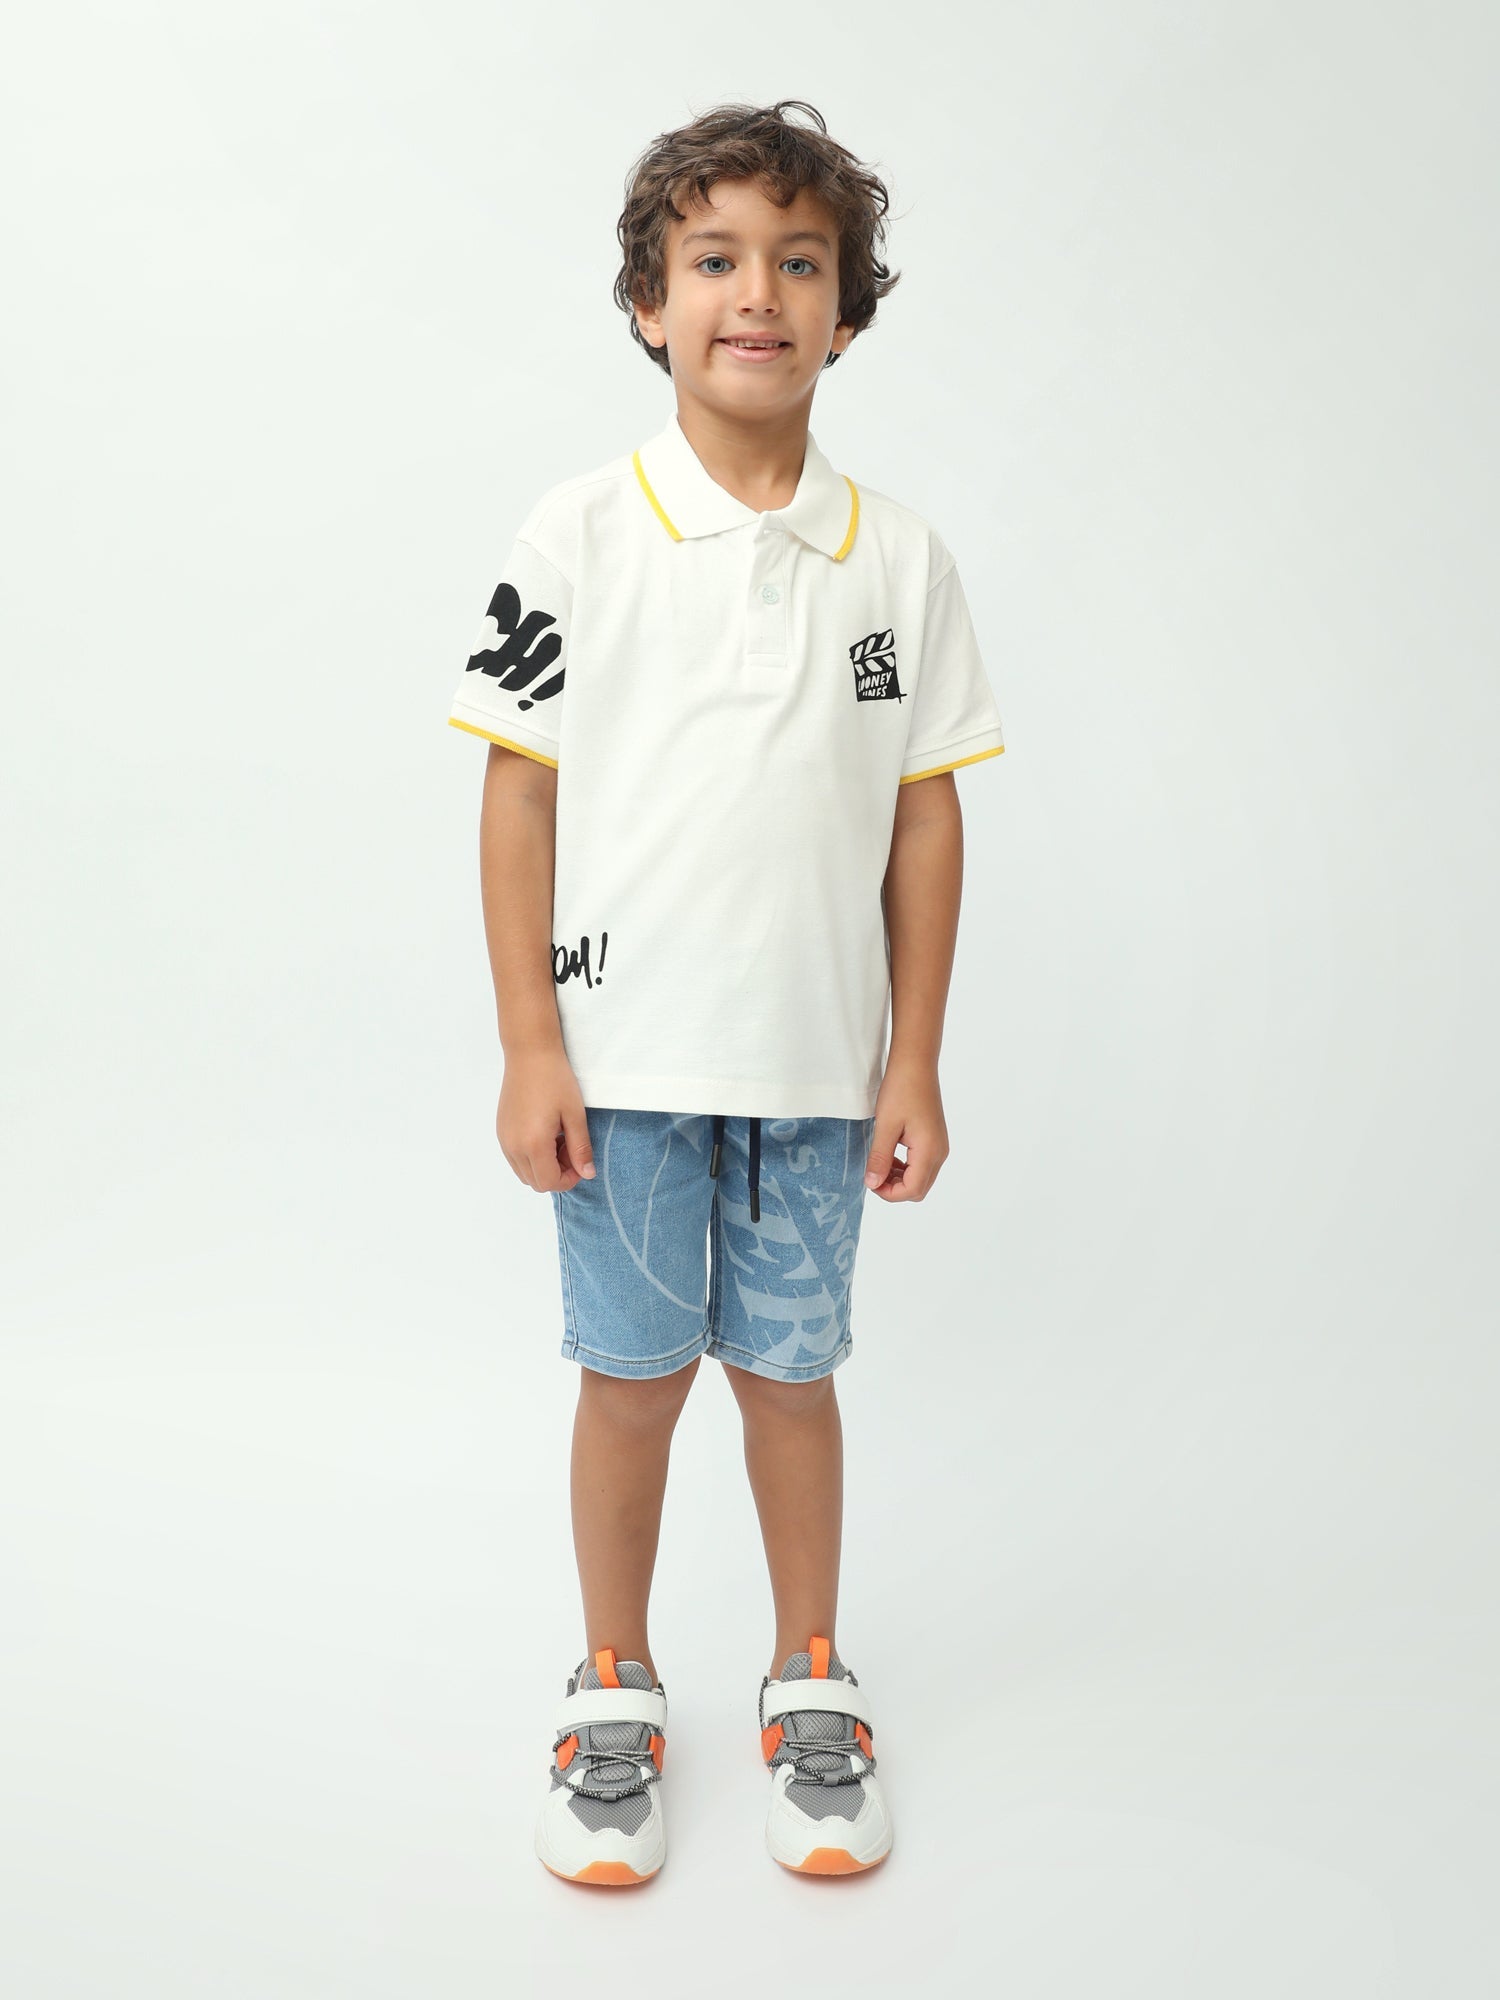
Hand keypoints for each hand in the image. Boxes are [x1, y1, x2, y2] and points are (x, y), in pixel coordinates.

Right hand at [496, 1048, 596, 1192]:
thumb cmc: (555, 1080)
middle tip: (571, 1148)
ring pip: (524, 1173)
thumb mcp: (575, 1115)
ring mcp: (504, 1139)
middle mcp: (513, 1146)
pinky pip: (515, 1158)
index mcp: (533, 1144)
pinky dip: (531, 1156)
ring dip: (544, 1166)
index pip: (549, 1182)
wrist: (530, 1054)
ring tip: (558, 1140)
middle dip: (557, 1173)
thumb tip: (588, 1174)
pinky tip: (545, 1134)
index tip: (580, 1161)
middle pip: (535, 1182)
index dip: (569, 1179)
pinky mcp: (501, 1131)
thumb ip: (581, 1148)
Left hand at [863, 1059, 948, 1200]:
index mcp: (929, 1151)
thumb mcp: (885, 1126)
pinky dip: (905, 1167)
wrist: (916, 1064)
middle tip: (873, 1174)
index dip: (889, 1194)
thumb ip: (880, 1158)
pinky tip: (889, 1155)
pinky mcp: (934, 1139)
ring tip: (879, 1163)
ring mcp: (939, 1146)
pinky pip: (922, 1164)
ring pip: (921, 1178)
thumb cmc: (901, 1090)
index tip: (869, 1181)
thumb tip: (872, 1184)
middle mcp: (939, 1153)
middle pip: (919, 1189)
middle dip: (894, 1188)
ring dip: (899, 1178)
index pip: (912, 1190)